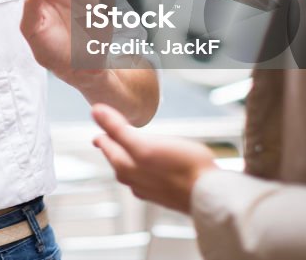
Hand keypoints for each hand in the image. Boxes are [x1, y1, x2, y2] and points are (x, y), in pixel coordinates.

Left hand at [92, 103, 217, 213]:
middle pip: (116, 156)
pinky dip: (143, 164)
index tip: (99, 113)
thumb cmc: (181, 168)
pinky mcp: (163, 192)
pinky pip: (146, 175)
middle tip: (109, 129)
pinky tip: (151, 162)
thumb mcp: (145, 145)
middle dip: (112, 142)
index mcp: (124, 167)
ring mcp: (148, 188)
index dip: (103, 126)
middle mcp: (132, 180)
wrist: (210, 194)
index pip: (105, 142)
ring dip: (127, 153)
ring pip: (131, 167)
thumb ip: (118, 129)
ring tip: (128, 142)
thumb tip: (95, 112)